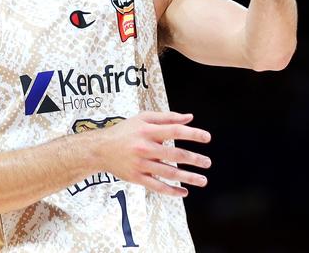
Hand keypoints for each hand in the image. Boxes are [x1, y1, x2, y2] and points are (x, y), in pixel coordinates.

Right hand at [97, 111, 211, 196]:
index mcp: (148, 131)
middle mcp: (145, 148)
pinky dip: (171, 191)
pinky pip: (157, 186)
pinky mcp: (137, 178)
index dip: (192, 134)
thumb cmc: (125, 131)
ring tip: (203, 180)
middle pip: (174, 154)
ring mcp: (141, 164)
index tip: (207, 138)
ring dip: (188, 177)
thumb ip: (167, 117)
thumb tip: (189, 117)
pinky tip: (184, 192)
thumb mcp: (143, 118)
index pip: (175, 131)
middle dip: (194, 159)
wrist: (100, 149)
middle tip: (207, 163)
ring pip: (168, 173)